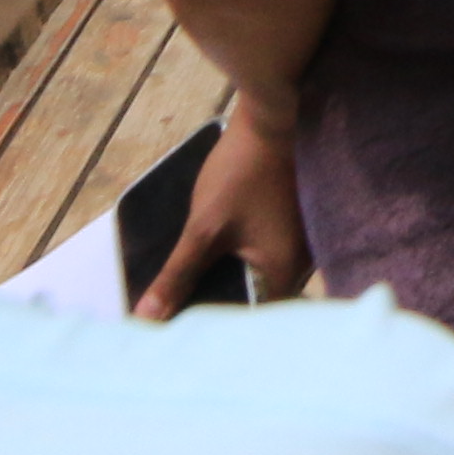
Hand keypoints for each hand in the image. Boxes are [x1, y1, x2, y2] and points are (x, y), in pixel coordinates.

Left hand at [139, 104, 308, 314]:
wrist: (274, 118)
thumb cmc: (241, 173)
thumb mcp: (202, 228)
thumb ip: (177, 276)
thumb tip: (146, 318)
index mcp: (285, 271)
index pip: (253, 320)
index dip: (219, 330)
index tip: (185, 336)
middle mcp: (305, 263)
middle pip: (262, 301)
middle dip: (225, 307)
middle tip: (185, 315)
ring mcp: (306, 243)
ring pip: (267, 278)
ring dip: (237, 284)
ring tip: (199, 291)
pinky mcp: (301, 225)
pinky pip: (274, 258)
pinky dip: (249, 264)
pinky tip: (225, 261)